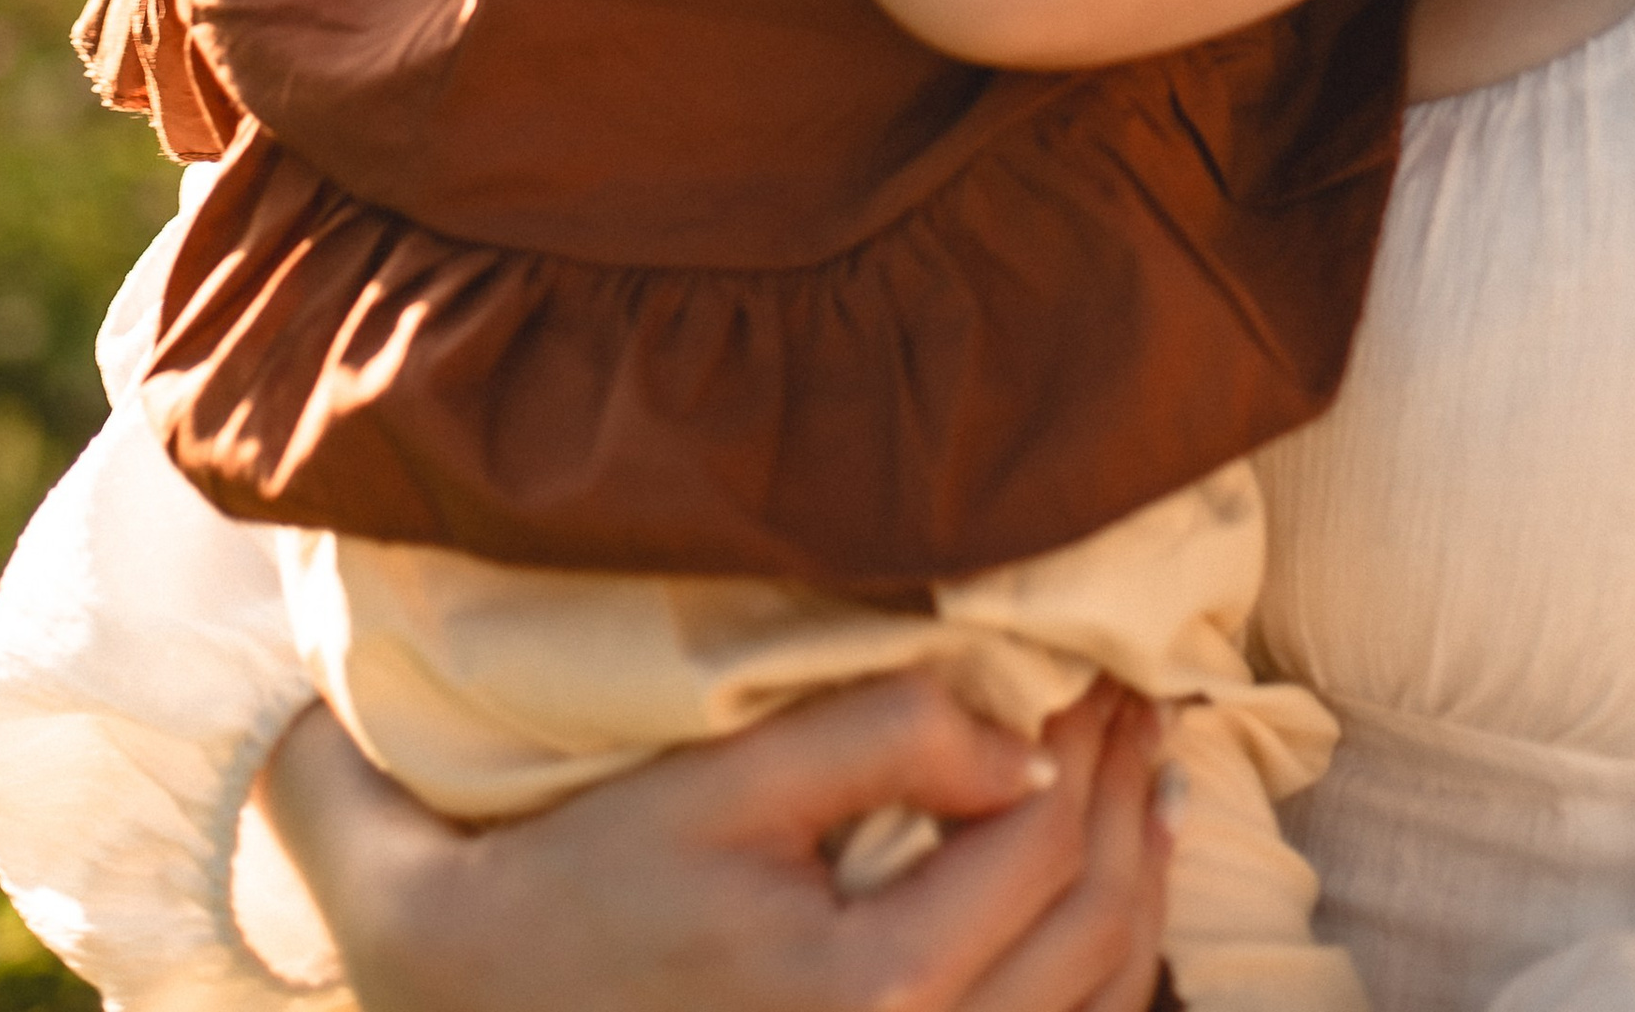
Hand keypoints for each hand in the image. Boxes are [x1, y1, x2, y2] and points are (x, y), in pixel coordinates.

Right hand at [260, 671, 1171, 1011]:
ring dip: (1134, 883)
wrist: (488, 998)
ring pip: (1094, 1005)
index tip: (1097, 657)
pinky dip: (1101, 971)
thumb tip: (1024, 737)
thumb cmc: (597, 879)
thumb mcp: (727, 780)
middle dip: (1125, 798)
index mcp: (867, 993)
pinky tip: (1106, 895)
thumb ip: (882, 738)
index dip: (1085, 736)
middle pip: (1088, 928)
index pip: (1036, 841)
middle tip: (1140, 695)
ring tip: (1147, 776)